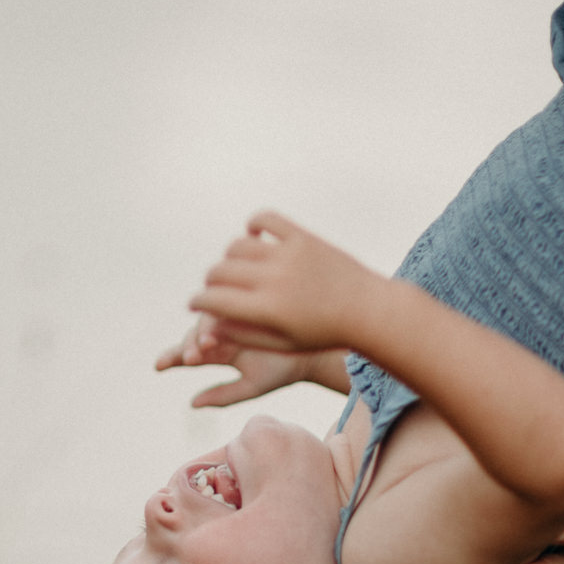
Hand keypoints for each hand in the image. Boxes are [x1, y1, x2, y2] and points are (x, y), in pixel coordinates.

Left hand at [156, 314, 317, 406]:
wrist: (313, 353)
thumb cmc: (283, 372)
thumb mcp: (252, 387)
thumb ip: (223, 396)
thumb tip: (191, 404)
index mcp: (220, 351)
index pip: (190, 352)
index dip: (172, 357)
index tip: (158, 366)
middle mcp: (222, 332)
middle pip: (194, 335)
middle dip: (187, 346)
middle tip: (187, 359)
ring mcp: (234, 315)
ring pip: (207, 319)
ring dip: (202, 332)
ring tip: (204, 347)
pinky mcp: (247, 303)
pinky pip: (227, 304)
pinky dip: (219, 317)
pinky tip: (218, 331)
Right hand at [189, 212, 379, 354]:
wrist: (368, 311)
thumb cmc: (323, 334)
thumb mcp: (281, 344)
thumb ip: (243, 333)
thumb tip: (210, 323)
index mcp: (266, 311)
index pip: (213, 302)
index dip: (197, 303)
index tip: (194, 304)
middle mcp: (274, 280)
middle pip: (219, 272)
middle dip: (209, 283)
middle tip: (213, 289)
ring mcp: (288, 254)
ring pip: (238, 246)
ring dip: (229, 258)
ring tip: (235, 269)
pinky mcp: (302, 237)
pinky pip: (266, 219)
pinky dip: (253, 225)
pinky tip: (254, 239)